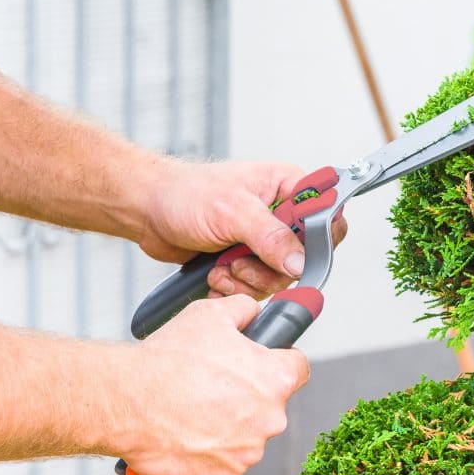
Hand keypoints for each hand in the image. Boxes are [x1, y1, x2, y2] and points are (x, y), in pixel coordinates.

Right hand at [111, 294, 309, 474]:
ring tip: (191, 412)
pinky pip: (224, 464)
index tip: (265, 362)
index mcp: (275, 379)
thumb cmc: (167, 360)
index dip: (280, 361)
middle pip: (269, 405)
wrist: (126, 403)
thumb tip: (254, 312)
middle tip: (211, 388)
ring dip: (226, 427)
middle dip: (246, 397)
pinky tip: (185, 436)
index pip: (298, 368)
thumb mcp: (210, 314)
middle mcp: (270, 418)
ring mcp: (248, 452)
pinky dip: (208, 454)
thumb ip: (244, 309)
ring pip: (246, 436)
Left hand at [140, 160, 347, 299]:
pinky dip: (235, 287)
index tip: (291, 255)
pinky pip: (257, 287)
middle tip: (240, 262)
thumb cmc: (185, 194)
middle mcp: (281, 214)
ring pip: (279, 277)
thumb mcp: (232, 211)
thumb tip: (301, 261)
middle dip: (268, 268)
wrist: (147, 211)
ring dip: (247, 280)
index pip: (326, 216)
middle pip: (303, 257)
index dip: (315, 241)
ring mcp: (264, 240)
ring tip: (222, 266)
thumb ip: (271, 237)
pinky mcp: (248, 260)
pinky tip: (215, 274)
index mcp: (288, 187)